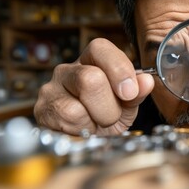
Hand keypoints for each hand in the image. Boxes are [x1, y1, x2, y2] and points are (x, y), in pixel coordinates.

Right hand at [34, 38, 154, 135]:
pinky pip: (65, 123)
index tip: (129, 92)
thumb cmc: (108, 115)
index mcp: (92, 61)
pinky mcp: (41, 112)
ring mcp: (50, 90)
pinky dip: (81, 131)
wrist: (87, 139)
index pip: (100, 48)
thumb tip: (146, 81)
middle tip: (112, 116)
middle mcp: (67, 70)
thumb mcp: (127, 104)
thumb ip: (137, 92)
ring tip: (96, 124)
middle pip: (89, 78)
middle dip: (109, 107)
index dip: (118, 69)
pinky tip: (82, 129)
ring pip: (75, 107)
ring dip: (95, 122)